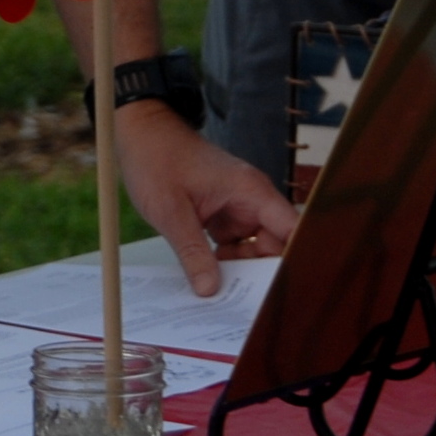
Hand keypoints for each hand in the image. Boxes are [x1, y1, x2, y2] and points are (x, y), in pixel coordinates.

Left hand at [116, 104, 298, 296]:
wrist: (141, 133)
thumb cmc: (157, 158)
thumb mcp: (171, 212)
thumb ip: (193, 252)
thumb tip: (210, 289)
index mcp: (251, 191)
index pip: (292, 231)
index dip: (294, 261)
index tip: (284, 291)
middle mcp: (251, 200)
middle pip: (274, 245)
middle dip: (259, 273)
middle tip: (239, 302)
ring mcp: (237, 208)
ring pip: (253, 248)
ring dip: (238, 268)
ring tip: (217, 289)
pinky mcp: (222, 214)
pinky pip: (233, 244)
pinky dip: (223, 260)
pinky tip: (206, 275)